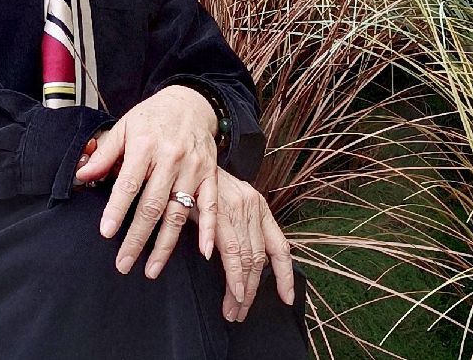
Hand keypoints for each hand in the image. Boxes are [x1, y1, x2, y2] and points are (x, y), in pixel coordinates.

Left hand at [75, 85, 218, 277]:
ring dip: (165, 244)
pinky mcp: (210, 173)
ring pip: (179, 212)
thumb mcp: (125, 127)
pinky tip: (203, 252)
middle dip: (136, 238)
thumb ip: (105, 153)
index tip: (106, 233)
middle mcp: (171, 157)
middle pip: (153, 204)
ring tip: (150, 269)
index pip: (129, 182)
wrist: (190, 103)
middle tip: (123, 264)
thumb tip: (82, 175)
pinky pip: (210, 205)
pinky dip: (207, 228)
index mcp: (146, 144)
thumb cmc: (152, 116)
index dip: (117, 209)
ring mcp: (193, 167)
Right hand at [212, 168, 294, 321]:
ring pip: (246, 259)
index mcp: (259, 206)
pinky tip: (232, 291)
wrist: (186, 159)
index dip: (285, 276)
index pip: (279, 247)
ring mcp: (238, 208)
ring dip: (240, 290)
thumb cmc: (203, 186)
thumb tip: (242, 265)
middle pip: (259, 259)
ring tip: (232, 310)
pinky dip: (232, 275)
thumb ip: (238, 229)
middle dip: (252, 291)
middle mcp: (253, 206)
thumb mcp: (227, 203)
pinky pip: (230, 251)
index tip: (287, 298)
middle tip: (240, 312)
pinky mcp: (220, 212)